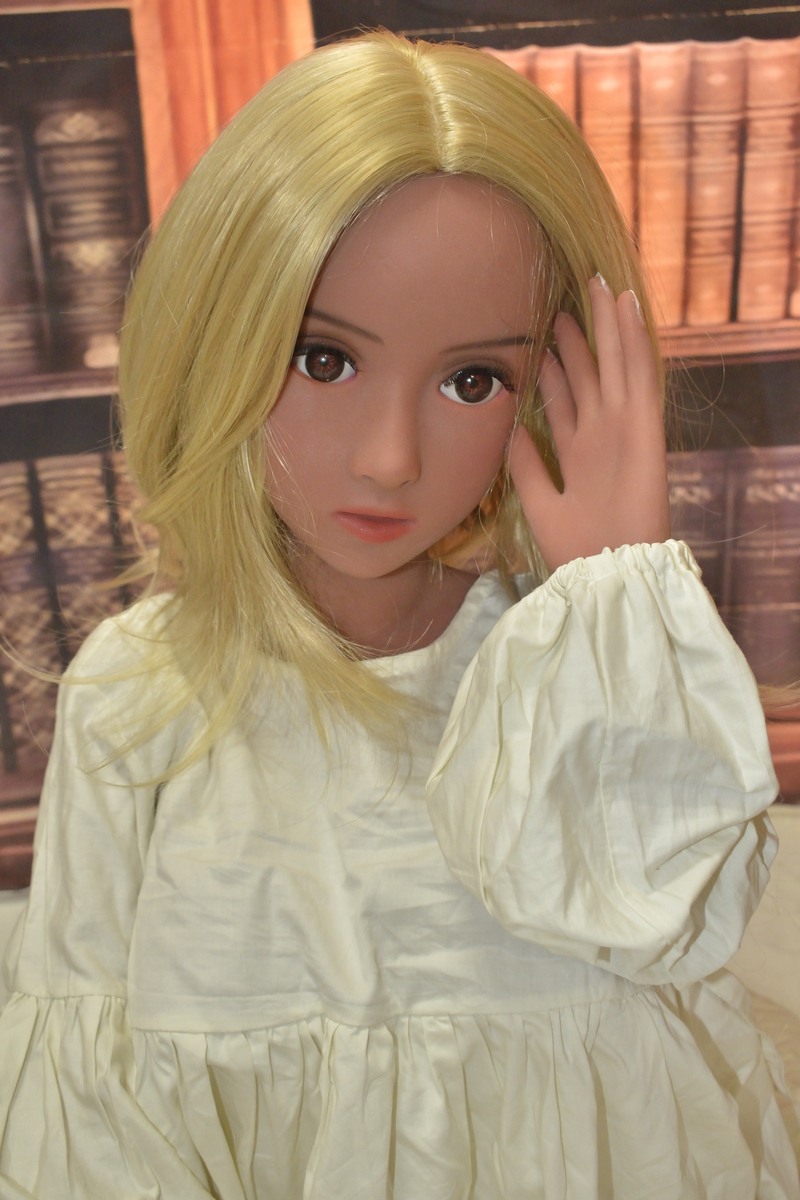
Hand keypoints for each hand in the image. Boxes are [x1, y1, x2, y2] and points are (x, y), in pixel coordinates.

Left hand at [507, 276, 669, 572]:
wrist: (608, 575)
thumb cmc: (576, 550)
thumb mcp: (539, 502)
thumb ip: (528, 465)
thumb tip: (513, 428)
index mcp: (578, 453)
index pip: (565, 398)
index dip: (555, 366)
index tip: (541, 336)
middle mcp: (601, 435)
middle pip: (590, 373)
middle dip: (580, 337)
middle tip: (568, 297)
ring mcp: (624, 428)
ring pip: (614, 364)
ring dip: (607, 326)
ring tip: (597, 286)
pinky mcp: (644, 428)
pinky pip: (639, 374)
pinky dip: (635, 339)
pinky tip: (628, 306)